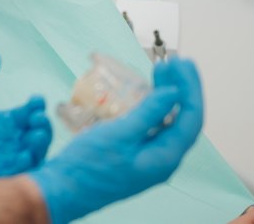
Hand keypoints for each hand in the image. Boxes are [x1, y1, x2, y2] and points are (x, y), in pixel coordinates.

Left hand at [0, 52, 51, 183]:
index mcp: (7, 122)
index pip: (29, 111)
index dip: (35, 105)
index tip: (35, 99)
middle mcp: (12, 141)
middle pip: (38, 133)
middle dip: (43, 126)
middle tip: (37, 118)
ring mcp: (8, 160)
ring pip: (35, 154)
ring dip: (39, 145)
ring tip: (35, 136)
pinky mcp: (0, 178)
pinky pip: (20, 175)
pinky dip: (25, 167)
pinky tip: (22, 158)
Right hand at [30, 57, 203, 222]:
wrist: (62, 189)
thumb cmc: (88, 167)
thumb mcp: (119, 134)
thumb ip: (149, 113)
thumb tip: (174, 93)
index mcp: (164, 158)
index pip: (190, 118)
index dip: (190, 88)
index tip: (183, 64)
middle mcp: (161, 160)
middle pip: (183, 119)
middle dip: (182, 88)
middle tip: (175, 62)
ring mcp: (148, 158)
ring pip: (168, 122)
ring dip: (168, 96)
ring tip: (162, 71)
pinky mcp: (134, 155)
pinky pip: (153, 128)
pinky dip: (153, 107)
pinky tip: (146, 94)